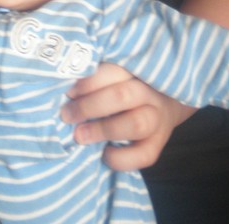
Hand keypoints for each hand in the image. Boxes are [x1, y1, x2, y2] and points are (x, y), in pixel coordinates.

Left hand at [61, 63, 193, 170]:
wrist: (165, 103)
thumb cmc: (129, 84)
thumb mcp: (118, 73)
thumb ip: (97, 76)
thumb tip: (63, 84)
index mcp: (137, 70)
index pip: (115, 70)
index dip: (89, 82)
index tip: (68, 91)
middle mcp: (150, 93)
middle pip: (123, 96)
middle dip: (90, 106)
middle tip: (67, 114)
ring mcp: (158, 119)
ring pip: (136, 124)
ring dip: (103, 130)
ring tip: (79, 135)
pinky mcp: (158, 145)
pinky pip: (144, 156)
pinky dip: (121, 158)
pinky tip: (104, 153)